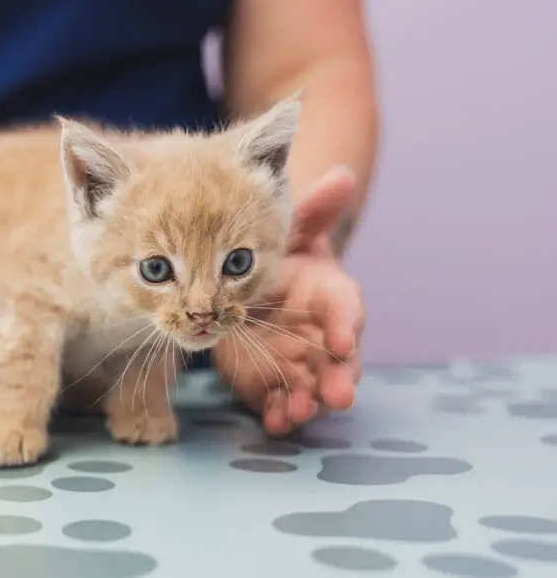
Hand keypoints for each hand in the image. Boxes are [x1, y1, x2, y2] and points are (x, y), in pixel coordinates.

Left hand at [213, 168, 364, 434]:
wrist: (252, 275)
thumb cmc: (281, 248)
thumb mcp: (291, 227)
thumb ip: (314, 210)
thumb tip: (342, 176)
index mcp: (331, 294)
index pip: (347, 309)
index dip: (346, 325)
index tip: (342, 340)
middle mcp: (322, 333)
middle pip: (339, 360)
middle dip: (339, 378)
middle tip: (338, 395)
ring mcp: (297, 359)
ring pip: (310, 385)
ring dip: (306, 402)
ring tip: (296, 414)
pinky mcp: (270, 377)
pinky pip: (277, 399)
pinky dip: (277, 412)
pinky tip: (272, 423)